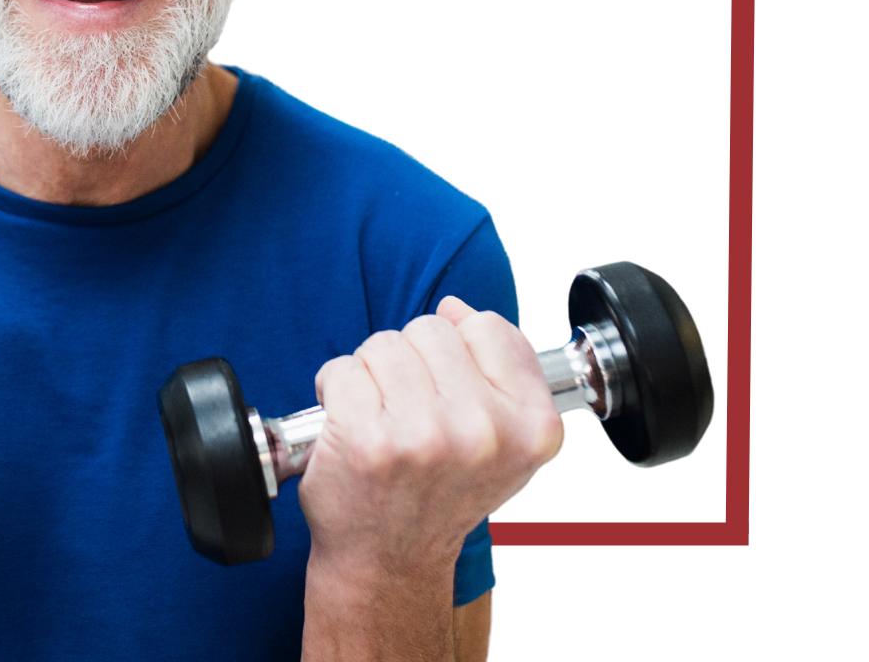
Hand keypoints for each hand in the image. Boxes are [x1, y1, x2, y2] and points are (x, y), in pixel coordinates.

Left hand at [299, 297, 562, 582]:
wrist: (391, 559)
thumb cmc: (440, 496)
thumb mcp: (503, 440)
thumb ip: (496, 367)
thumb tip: (456, 309)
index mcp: (532, 427)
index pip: (489, 327)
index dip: (458, 349)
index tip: (449, 389)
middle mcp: (485, 432)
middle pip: (431, 328)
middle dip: (410, 360)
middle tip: (409, 412)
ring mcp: (426, 436)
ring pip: (384, 344)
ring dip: (370, 373)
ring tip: (380, 418)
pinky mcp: (368, 440)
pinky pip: (342, 369)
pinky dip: (335, 390)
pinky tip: (350, 427)